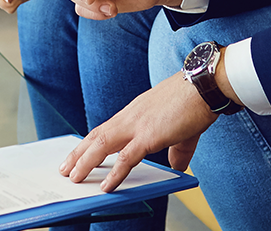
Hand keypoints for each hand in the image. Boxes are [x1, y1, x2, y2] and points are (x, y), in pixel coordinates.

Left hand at [59, 73, 217, 190]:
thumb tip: (177, 166)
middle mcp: (132, 115)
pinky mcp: (149, 134)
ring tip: (74, 177)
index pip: (107, 127)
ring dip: (85, 162)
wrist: (205, 84)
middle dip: (79, 153)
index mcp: (137, 110)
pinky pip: (126, 158)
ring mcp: (138, 124)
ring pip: (102, 145)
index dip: (91, 141)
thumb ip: (177, 149)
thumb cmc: (195, 99)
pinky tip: (106, 186)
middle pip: (97, 135)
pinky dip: (114, 173)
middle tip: (65, 168)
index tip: (80, 151)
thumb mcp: (182, 127)